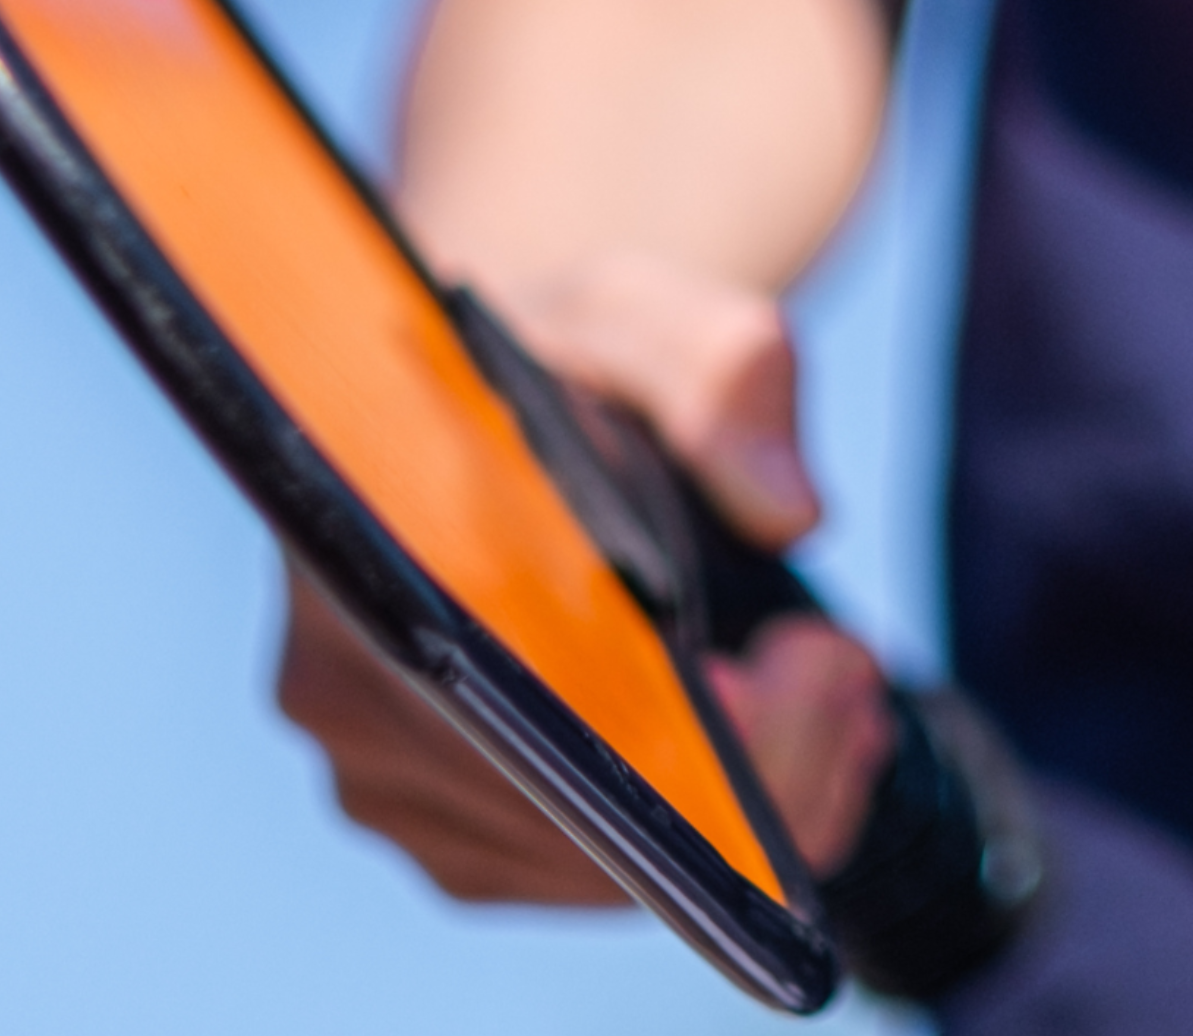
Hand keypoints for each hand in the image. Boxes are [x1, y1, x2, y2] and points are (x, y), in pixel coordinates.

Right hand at [270, 252, 895, 892]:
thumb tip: (790, 508)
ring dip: (751, 806)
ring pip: (589, 866)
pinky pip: (590, 881)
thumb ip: (720, 367)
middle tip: (853, 671)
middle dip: (748, 765)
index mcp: (357, 541)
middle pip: (556, 806)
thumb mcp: (644, 311)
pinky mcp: (449, 837)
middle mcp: (339, 684)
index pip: (498, 681)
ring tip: (846, 694)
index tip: (782, 666)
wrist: (511, 412)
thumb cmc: (568, 356)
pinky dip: (712, 840)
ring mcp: (385, 780)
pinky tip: (805, 746)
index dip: (649, 718)